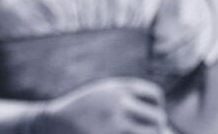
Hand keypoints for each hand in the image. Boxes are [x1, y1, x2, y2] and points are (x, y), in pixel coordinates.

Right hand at [37, 77, 166, 132]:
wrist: (53, 122)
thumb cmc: (81, 111)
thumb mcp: (103, 94)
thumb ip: (129, 99)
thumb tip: (164, 124)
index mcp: (117, 88)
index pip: (153, 95)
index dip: (155, 106)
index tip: (148, 115)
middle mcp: (118, 102)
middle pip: (157, 117)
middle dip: (156, 126)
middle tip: (147, 130)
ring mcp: (115, 122)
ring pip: (151, 132)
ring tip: (133, 131)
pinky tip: (122, 132)